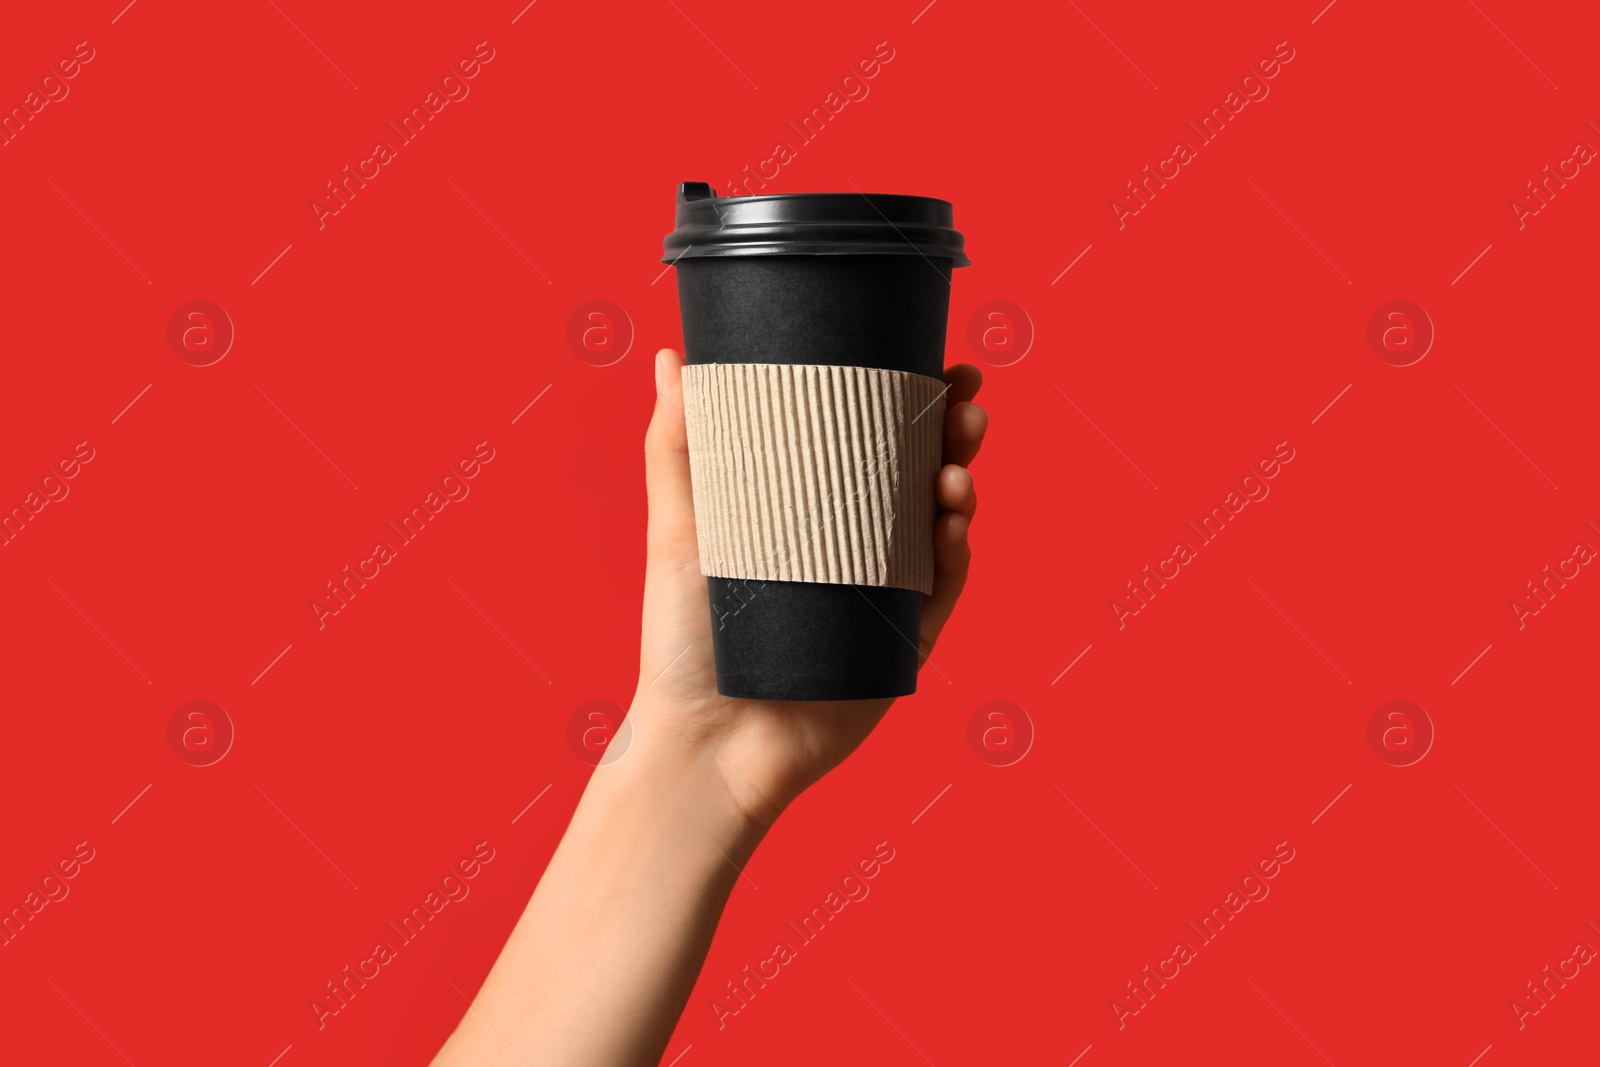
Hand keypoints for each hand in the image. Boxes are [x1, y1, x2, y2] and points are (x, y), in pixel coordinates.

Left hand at [628, 348, 987, 831]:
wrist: (702, 743)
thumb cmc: (682, 639)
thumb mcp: (679, 528)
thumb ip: (678, 444)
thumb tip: (669, 356)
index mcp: (811, 514)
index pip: (872, 443)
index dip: (910, 400)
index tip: (935, 360)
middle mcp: (854, 550)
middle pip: (920, 477)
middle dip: (953, 433)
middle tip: (965, 401)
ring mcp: (883, 597)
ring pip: (942, 530)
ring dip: (961, 487)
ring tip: (956, 463)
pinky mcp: (901, 647)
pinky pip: (941, 595)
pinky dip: (953, 556)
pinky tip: (951, 524)